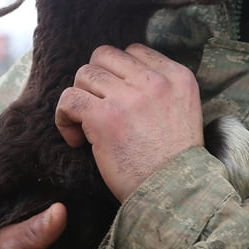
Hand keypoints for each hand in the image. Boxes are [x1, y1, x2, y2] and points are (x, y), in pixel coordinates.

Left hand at [56, 43, 203, 201]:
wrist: (175, 197)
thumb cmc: (174, 163)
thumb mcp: (183, 111)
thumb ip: (159, 88)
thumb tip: (119, 76)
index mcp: (178, 77)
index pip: (134, 51)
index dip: (118, 73)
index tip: (116, 99)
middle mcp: (155, 82)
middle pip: (104, 56)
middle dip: (95, 80)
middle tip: (97, 108)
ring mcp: (129, 98)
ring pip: (84, 74)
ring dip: (79, 99)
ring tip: (85, 126)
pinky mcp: (105, 118)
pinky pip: (69, 100)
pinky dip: (64, 117)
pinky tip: (76, 138)